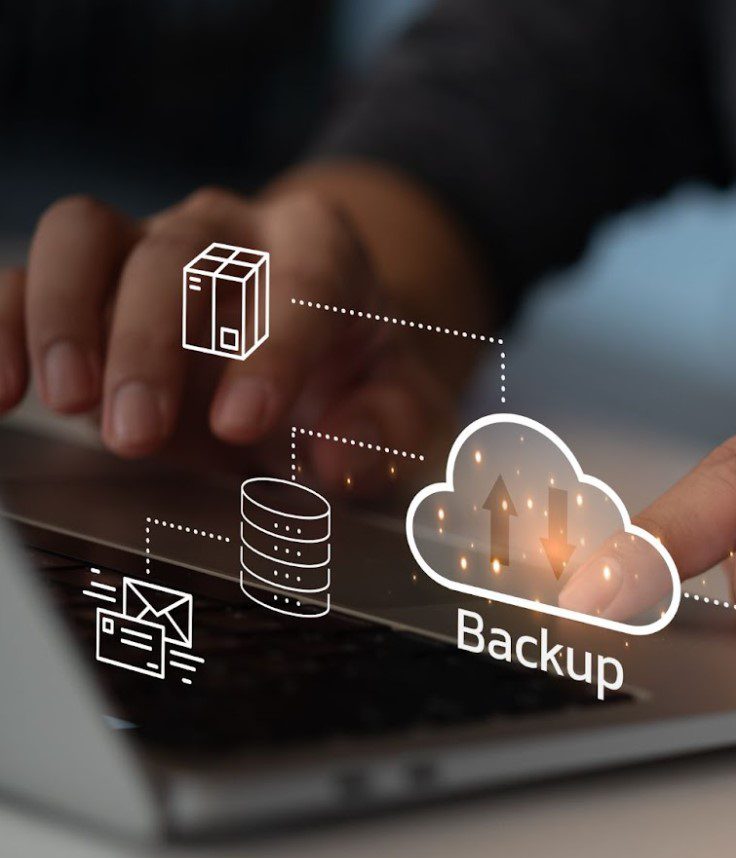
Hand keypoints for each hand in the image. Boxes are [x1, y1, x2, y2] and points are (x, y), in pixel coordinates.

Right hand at [0, 187, 459, 489]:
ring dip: (63, 315)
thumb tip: (337, 458)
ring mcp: (147, 244)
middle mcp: (228, 230)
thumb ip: (386, 431)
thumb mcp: (404, 412)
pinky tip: (3, 394)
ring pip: (83, 235)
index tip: (245, 424)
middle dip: (149, 342)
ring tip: (66, 403)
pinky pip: (22, 277)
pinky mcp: (86, 280)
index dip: (271, 349)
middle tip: (136, 436)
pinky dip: (1, 324)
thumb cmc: (361, 382)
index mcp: (323, 248)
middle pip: (175, 252)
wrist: (318, 358)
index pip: (301, 279)